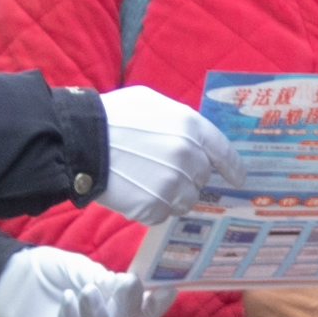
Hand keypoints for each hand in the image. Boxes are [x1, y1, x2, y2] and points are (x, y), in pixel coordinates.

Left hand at [0, 246, 173, 316]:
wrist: (7, 281)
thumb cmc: (49, 274)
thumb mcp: (79, 269)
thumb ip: (102, 279)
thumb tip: (129, 285)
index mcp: (111, 310)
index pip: (139, 314)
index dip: (155, 306)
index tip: (169, 290)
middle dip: (128, 306)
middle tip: (128, 282)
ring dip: (96, 315)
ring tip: (86, 290)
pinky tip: (68, 301)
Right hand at [95, 85, 238, 223]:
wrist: (80, 141)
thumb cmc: (112, 116)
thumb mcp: (151, 102)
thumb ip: (179, 120)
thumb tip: (193, 137)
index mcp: (190, 127)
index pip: (224, 152)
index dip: (233, 168)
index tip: (238, 179)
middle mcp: (187, 156)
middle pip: (202, 178)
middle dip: (188, 176)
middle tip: (161, 169)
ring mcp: (171, 185)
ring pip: (186, 200)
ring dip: (172, 195)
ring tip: (146, 181)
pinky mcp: (153, 207)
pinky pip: (163, 214)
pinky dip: (152, 207)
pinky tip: (134, 192)